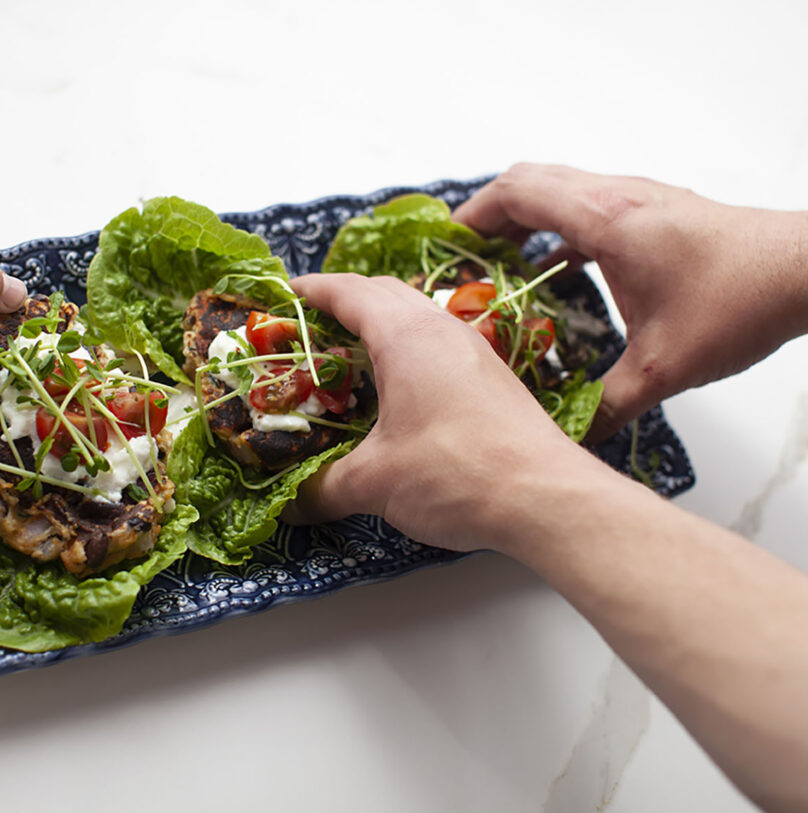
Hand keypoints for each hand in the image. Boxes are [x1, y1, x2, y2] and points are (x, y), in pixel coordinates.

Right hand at [283, 273, 597, 550]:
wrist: (549, 498)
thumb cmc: (457, 474)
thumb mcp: (374, 483)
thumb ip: (323, 488)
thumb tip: (290, 504)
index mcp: (405, 336)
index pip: (349, 291)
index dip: (311, 289)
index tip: (283, 294)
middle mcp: (442, 330)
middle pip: (385, 292)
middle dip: (344, 301)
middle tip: (311, 327)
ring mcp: (474, 351)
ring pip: (418, 315)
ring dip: (381, 324)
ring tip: (351, 355)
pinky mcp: (495, 378)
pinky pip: (441, 343)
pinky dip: (410, 349)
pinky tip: (402, 389)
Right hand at [452, 163, 807, 440]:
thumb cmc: (742, 299)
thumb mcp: (664, 366)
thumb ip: (608, 405)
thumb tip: (572, 437)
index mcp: (606, 219)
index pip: (518, 192)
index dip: (472, 215)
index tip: (445, 245)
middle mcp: (618, 198)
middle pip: (531, 183)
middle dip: (488, 218)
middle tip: (462, 258)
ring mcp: (639, 201)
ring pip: (560, 192)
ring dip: (524, 223)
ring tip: (497, 266)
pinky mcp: (655, 215)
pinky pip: (588, 211)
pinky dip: (558, 234)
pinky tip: (555, 274)